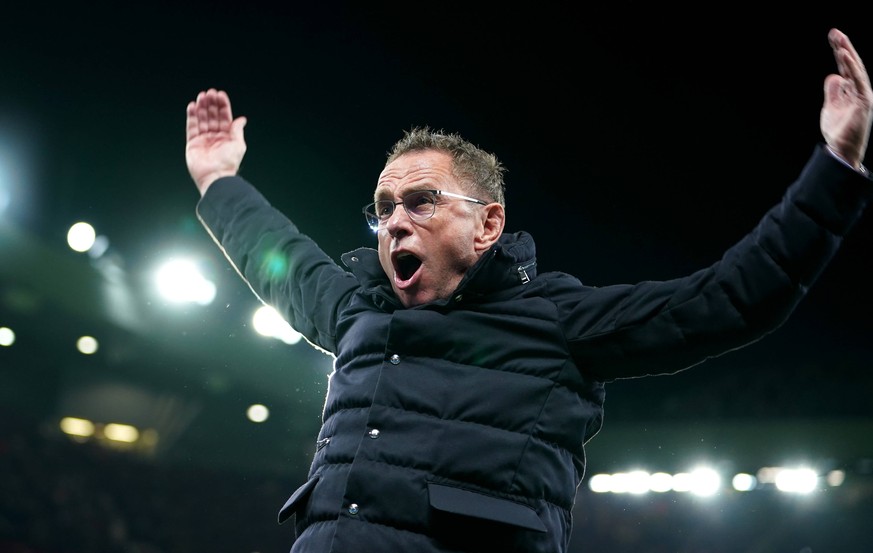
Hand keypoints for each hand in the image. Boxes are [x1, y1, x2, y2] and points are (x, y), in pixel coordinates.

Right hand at [185, 88, 247, 195]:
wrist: (216, 176)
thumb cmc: (228, 163)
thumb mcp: (238, 144)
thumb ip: (237, 130)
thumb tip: (242, 119)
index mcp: (226, 137)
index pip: (224, 117)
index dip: (222, 106)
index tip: (220, 95)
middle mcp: (214, 137)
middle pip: (212, 116)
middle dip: (211, 104)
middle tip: (209, 93)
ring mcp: (203, 139)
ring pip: (201, 119)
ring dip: (201, 107)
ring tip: (201, 96)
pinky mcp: (192, 143)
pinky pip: (191, 127)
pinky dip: (191, 116)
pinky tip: (192, 107)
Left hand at [821, 29, 872, 169]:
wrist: (842, 149)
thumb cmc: (839, 130)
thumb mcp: (831, 106)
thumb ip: (833, 91)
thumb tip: (834, 75)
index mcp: (851, 89)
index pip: (845, 66)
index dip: (839, 51)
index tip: (833, 37)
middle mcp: (859, 89)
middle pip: (851, 64)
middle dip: (843, 47)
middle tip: (835, 32)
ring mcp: (862, 95)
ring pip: (856, 70)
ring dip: (848, 54)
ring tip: (839, 40)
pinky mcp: (864, 102)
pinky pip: (858, 81)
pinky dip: (852, 68)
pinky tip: (845, 56)